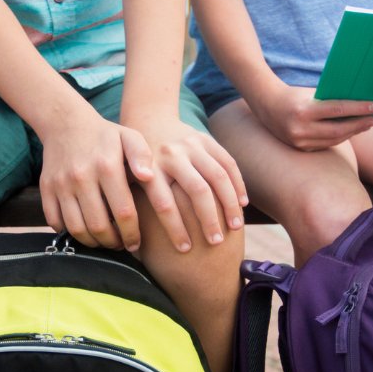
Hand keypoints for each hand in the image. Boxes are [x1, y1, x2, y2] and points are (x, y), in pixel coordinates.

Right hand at [38, 108, 153, 251]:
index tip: (135, 243)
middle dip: (112, 242)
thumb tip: (148, 176)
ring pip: (76, 228)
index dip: (131, 234)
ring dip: (92, 243)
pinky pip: (55, 221)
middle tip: (120, 244)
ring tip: (103, 241)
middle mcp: (82, 176)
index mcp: (107, 166)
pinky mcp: (46, 188)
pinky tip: (82, 230)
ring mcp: (61, 184)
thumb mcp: (130, 137)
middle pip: (98, 226)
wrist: (65, 123)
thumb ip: (143, 155)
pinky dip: (68, 232)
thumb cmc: (105, 136)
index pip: (123, 212)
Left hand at [129, 114, 247, 250]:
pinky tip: (242, 205)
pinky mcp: (206, 139)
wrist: (149, 121)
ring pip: (217, 177)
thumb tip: (133, 246)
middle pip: (197, 191)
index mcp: (150, 170)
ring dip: (229, 204)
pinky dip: (237, 185)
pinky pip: (228, 163)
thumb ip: (134, 206)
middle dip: (208, 219)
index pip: (164, 204)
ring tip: (235, 228)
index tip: (185, 250)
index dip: (176, 229)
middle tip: (216, 243)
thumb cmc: (139, 166)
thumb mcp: (131, 181)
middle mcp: (171, 156)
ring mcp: (190, 145)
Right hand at [253, 83, 372, 150]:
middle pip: (337, 130)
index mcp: (303, 111)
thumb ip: (331, 99)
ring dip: (351, 132)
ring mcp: (299, 141)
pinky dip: (339, 138)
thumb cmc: (293, 95)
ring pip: (333, 140)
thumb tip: (359, 103)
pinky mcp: (300, 148)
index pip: (337, 110)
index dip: (358, 109)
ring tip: (365, 124)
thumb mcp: (311, 93)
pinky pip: (325, 145)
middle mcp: (300, 129)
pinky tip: (350, 131)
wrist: (267, 106)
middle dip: (358, 124)